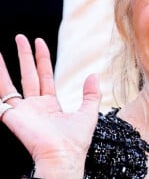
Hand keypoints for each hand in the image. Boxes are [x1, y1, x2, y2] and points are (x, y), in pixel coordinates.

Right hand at [0, 35, 99, 177]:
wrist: (64, 156)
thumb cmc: (75, 142)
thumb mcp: (88, 113)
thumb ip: (91, 94)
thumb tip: (93, 74)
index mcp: (49, 104)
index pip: (43, 76)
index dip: (41, 59)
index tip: (39, 41)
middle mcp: (34, 106)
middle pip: (27, 74)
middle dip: (23, 55)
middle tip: (19, 36)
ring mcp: (22, 111)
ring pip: (9, 84)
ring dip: (4, 67)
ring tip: (0, 51)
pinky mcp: (13, 116)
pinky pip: (1, 98)